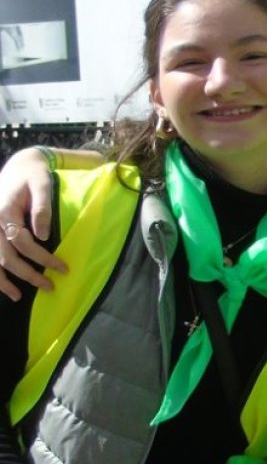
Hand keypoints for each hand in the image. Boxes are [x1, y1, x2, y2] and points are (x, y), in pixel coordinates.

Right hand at [0, 147, 66, 300]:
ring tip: (19, 296)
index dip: (42, 257)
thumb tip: (44, 236)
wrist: (18, 167)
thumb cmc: (33, 176)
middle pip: (6, 256)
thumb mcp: (42, 184)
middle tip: (49, 286)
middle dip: (28, 274)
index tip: (63, 268)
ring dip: (4, 281)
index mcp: (5, 211)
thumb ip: (42, 208)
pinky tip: (4, 287)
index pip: (23, 242)